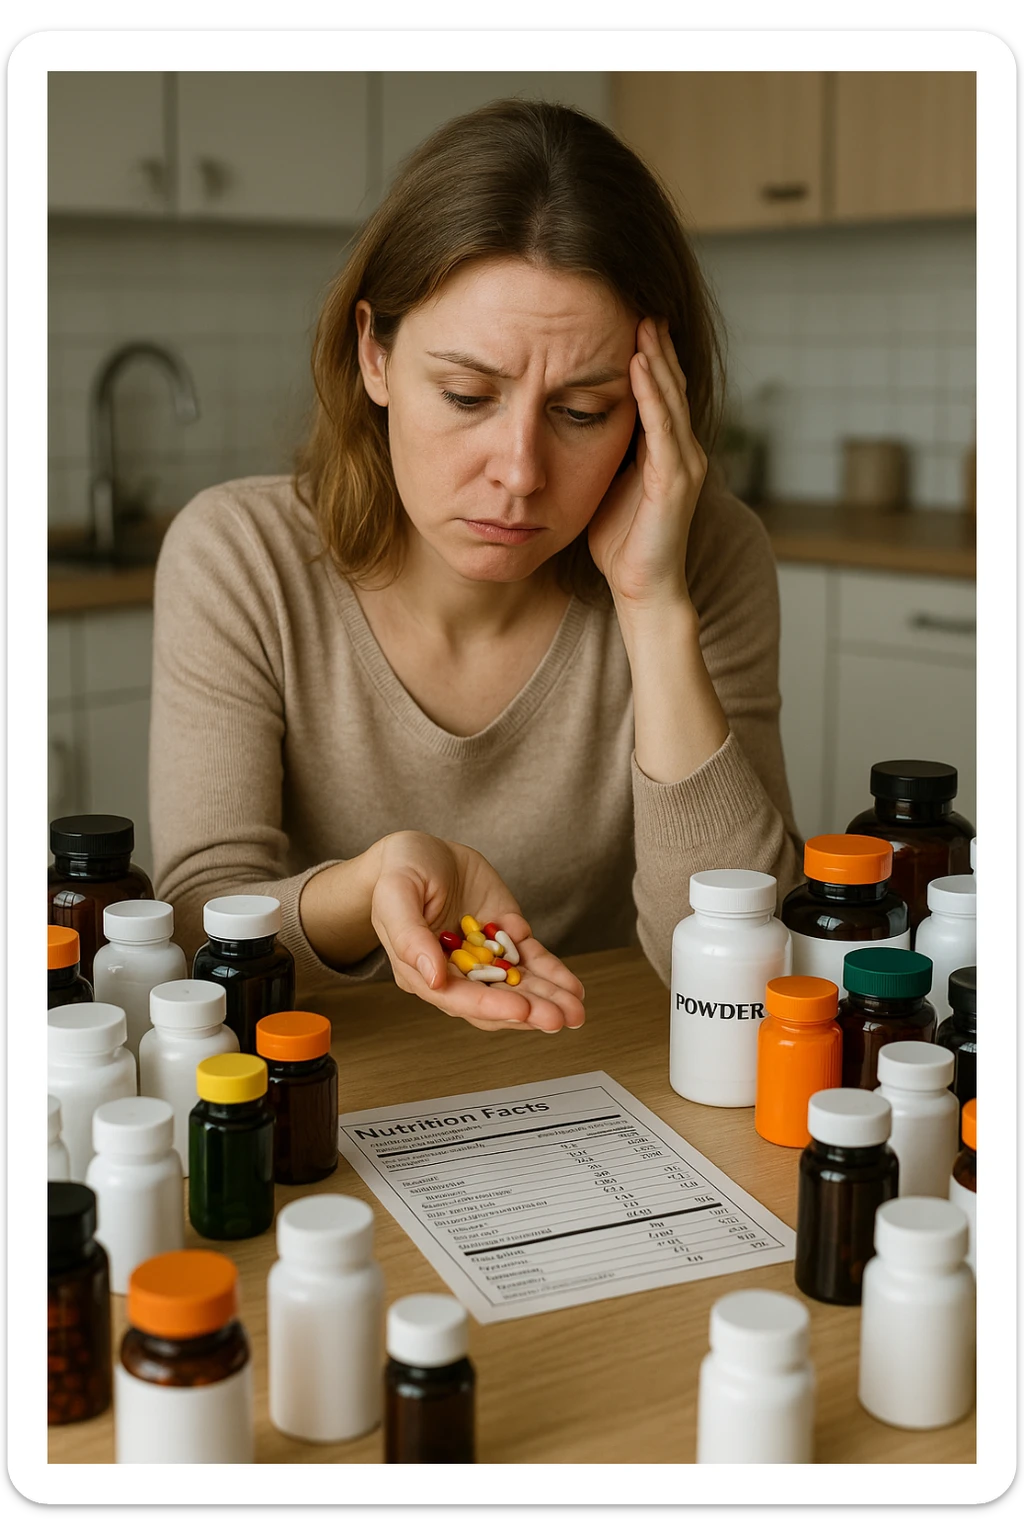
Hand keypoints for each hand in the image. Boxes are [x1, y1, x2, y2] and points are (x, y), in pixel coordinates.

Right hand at [370, 832, 585, 1034]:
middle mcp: (455, 970)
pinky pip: (530, 959)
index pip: (458, 997)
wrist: (422, 849)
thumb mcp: (395, 894)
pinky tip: (573, 988)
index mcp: (421, 969)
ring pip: (517, 985)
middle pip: (494, 999)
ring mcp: (483, 955)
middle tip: (559, 1017)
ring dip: (547, 1000)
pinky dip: (553, 974)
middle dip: (528, 1011)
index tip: (521, 1009)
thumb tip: (434, 978)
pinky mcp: (504, 935)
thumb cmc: (400, 870)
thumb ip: (410, 936)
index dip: (491, 1005)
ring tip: (575, 1012)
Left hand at [587, 316, 707, 610]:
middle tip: (643, 305)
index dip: (649, 359)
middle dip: (656, 346)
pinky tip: (639, 366)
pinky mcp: (676, 480)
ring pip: (669, 399)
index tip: (631, 322)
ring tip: (643, 323)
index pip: (660, 394)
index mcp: (666, 453)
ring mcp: (683, 464)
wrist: (644, 589)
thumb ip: (603, 456)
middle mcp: (682, 452)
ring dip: (656, 359)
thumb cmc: (622, 545)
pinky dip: (651, 394)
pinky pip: (663, 427)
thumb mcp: (606, 487)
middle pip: (670, 387)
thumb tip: (573, 427)